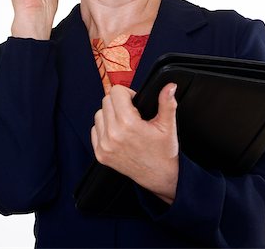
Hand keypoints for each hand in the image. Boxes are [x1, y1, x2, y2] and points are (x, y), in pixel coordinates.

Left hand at [91, 83, 178, 203]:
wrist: (159, 177)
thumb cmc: (164, 152)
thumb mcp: (168, 125)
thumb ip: (167, 103)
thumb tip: (169, 86)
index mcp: (128, 124)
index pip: (116, 92)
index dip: (128, 93)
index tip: (135, 102)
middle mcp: (113, 135)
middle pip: (106, 100)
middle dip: (119, 102)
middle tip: (132, 112)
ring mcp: (104, 145)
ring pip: (99, 113)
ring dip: (110, 114)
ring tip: (125, 123)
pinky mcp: (100, 154)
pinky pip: (95, 130)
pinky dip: (104, 128)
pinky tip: (118, 133)